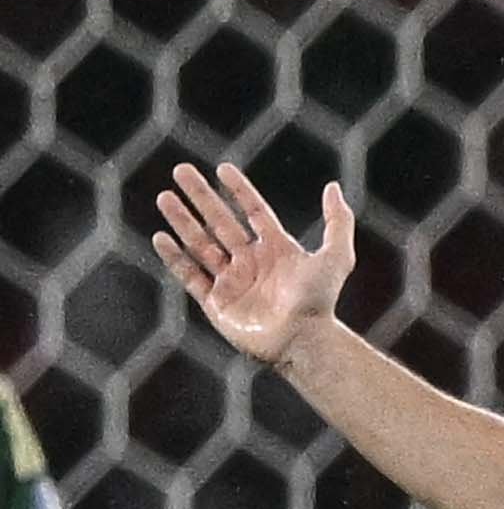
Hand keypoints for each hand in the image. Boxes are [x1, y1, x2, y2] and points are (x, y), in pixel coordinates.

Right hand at [152, 163, 354, 364]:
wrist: (303, 340)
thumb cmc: (320, 301)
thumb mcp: (336, 257)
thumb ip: (337, 221)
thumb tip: (332, 186)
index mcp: (277, 250)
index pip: (254, 212)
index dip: (239, 190)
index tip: (223, 168)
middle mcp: (252, 263)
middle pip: (220, 222)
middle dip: (201, 196)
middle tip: (181, 170)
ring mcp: (232, 282)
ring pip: (200, 244)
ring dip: (182, 220)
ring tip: (164, 197)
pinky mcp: (216, 303)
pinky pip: (190, 276)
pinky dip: (174, 257)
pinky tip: (161, 236)